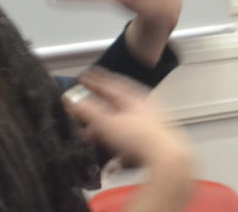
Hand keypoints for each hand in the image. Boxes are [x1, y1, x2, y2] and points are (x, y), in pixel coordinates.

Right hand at [65, 68, 192, 211]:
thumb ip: (88, 111)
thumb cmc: (140, 137)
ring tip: (93, 137)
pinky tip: (113, 159)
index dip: (96, 81)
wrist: (167, 160)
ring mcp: (151, 125)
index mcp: (136, 98)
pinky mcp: (153, 143)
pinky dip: (118, 145)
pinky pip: (130, 141)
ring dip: (106, 130)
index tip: (83, 77)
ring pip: (124, 123)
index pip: (112, 84)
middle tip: (84, 109)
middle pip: (118, 104)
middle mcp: (146, 108)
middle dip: (98, 109)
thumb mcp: (108, 122)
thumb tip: (71, 98)